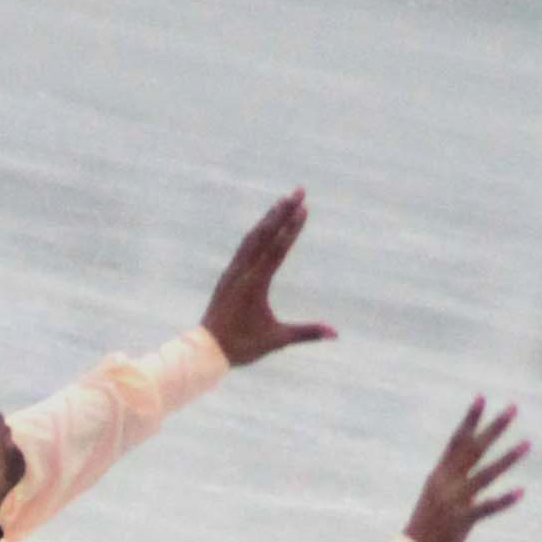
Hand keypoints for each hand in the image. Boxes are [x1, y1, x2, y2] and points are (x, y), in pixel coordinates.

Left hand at [200, 190, 335, 367]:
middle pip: (265, 234)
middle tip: (299, 191)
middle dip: (283, 211)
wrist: (206, 349)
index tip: (303, 209)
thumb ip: (306, 333)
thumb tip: (335, 334)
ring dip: (270, 217)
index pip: (277, 250)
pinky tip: (265, 224)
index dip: (291, 228)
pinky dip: (257, 232)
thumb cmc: (241, 346)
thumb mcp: (276, 340)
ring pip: (253, 236)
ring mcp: (233, 271)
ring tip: (284, 200)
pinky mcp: (229, 274)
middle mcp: (242, 271)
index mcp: (254, 284)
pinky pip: (245, 246)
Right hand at [404, 400, 526, 541]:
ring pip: (485, 474)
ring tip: (528, 444)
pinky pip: (486, 508)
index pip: (456, 440)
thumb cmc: (425, 528)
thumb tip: (462, 464)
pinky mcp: (462, 521)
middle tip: (513, 408)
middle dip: (494, 428)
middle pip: (474, 449)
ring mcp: (454, 501)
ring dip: (507, 458)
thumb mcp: (434, 497)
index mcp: (439, 475)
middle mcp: (446, 483)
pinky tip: (521, 492)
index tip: (482, 398)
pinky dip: (503, 500)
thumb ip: (450, 481)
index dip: (470, 420)